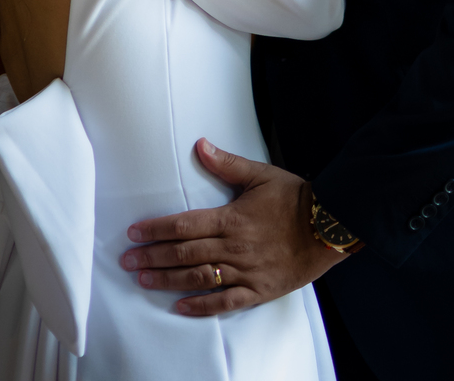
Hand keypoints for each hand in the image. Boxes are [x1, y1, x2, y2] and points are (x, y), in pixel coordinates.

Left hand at [121, 140, 345, 314]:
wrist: (327, 227)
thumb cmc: (293, 198)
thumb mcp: (260, 174)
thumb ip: (227, 163)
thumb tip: (200, 145)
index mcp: (231, 218)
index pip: (184, 225)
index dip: (156, 229)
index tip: (134, 233)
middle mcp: (234, 248)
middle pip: (185, 254)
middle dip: (153, 257)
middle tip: (127, 260)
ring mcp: (245, 272)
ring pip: (200, 278)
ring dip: (169, 280)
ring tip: (144, 280)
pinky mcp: (258, 290)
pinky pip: (226, 302)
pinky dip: (202, 307)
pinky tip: (181, 307)